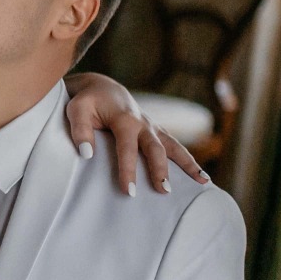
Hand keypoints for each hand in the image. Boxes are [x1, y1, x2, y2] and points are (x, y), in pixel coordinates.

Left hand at [63, 73, 208, 195]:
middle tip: (163, 191)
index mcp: (125, 119)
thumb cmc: (87, 101)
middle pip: (155, 148)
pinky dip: (188, 160)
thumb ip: (80, 130)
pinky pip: (174, 146)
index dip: (128, 170)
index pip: (127, 148)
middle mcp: (143, 123)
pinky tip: (201, 176)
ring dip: (188, 164)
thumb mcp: (76, 110)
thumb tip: (87, 153)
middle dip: (160, 170)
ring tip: (203, 182)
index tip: (129, 191)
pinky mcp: (156, 132)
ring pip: (173, 146)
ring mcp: (153, 127)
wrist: (103, 88)